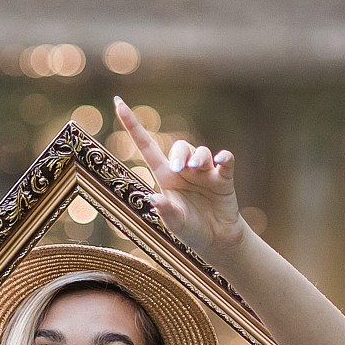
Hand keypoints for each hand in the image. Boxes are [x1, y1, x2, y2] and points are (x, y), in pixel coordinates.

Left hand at [112, 96, 246, 257]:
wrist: (216, 240)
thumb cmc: (190, 230)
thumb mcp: (175, 224)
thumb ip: (166, 211)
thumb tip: (153, 198)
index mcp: (165, 178)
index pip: (146, 146)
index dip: (133, 125)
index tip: (118, 103)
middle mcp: (183, 171)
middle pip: (179, 147)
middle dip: (179, 154)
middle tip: (178, 169)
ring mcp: (204, 173)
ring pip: (200, 152)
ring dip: (198, 157)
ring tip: (196, 168)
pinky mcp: (223, 178)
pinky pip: (225, 161)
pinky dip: (224, 158)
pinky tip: (221, 160)